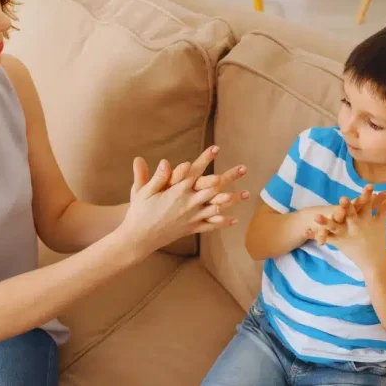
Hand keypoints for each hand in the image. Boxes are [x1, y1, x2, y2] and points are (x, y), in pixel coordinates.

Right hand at [116, 151, 242, 254]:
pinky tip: (233, 219)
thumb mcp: (143, 192)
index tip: (216, 148)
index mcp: (177, 192)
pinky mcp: (191, 228)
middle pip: (214, 188)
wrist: (138, 238)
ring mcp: (192, 217)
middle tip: (243, 168)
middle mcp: (188, 204)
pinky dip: (222, 222)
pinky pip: (210, 225)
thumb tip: (165, 161)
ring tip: (247, 193)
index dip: (206, 159)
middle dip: (230, 177)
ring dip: (233, 200)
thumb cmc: (139, 212)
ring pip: (217, 207)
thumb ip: (156, 177)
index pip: (195, 172)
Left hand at [308, 185, 385, 267]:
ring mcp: (347, 235)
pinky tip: (305, 231)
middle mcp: (357, 227)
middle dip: (347, 208)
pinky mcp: (339, 242)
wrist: (374, 260)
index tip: (369, 186)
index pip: (368, 205)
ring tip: (316, 217)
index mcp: (366, 220)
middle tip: (343, 199)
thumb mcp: (381, 222)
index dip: (368, 195)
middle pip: (351, 215)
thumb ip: (385, 206)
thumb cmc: (378, 238)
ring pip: (334, 227)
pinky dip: (315, 235)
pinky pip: (326, 238)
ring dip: (325, 222)